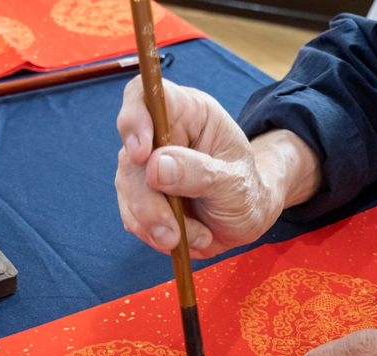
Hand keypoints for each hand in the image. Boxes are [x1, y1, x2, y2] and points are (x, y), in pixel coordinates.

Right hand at [115, 76, 320, 258]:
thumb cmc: (248, 191)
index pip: (145, 96)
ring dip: (155, 224)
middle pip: (130, 157)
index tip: (141, 154)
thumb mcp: (237, 183)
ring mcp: (147, 167)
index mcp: (189, 113)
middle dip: (147, 201)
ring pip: (127, 191)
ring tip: (197, 236)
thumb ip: (201, 173)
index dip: (134, 119)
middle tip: (172, 232)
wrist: (248, 219)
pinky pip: (133, 216)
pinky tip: (183, 238)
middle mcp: (161, 136)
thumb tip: (155, 166)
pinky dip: (155, 234)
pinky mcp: (141, 196)